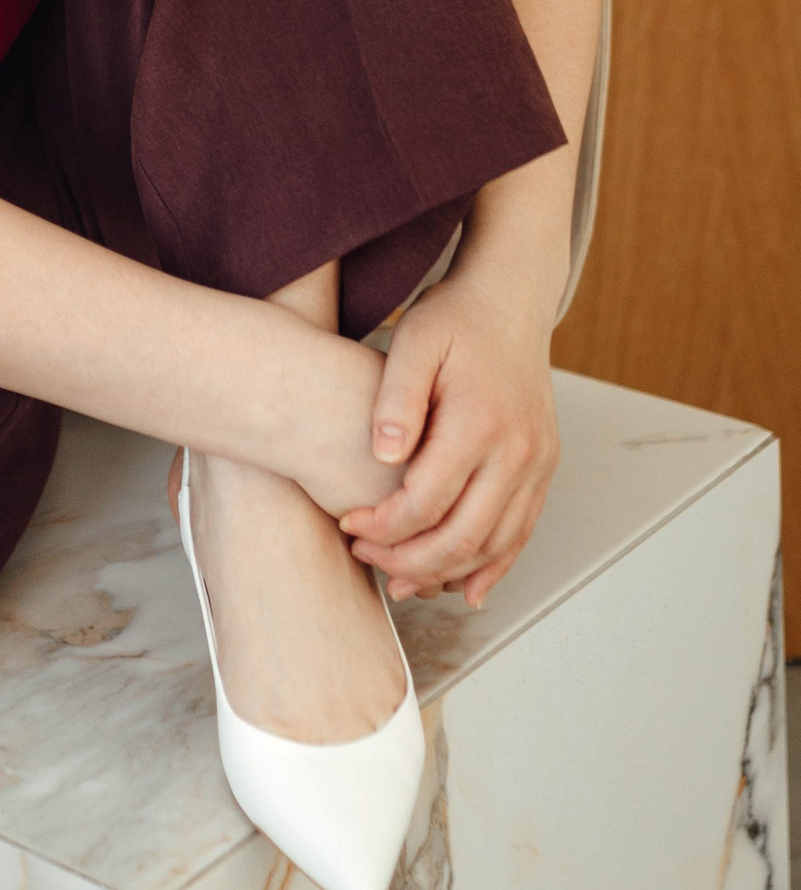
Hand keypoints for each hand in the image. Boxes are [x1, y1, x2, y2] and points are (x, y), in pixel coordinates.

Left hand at [336, 271, 558, 606]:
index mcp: (481, 423)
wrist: (510, 300)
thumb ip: (395, 399)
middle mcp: (518, 451)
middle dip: (407, 561)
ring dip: (445, 573)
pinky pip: (521, 533)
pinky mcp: (543, 468)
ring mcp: (537, 464)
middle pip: (462, 538)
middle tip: (365, 556)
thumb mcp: (412, 342)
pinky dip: (493, 566)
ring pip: (494, 546)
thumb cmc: (455, 320)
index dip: (382, 526)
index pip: (426, 502)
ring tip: (399, 581)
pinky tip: (464, 589)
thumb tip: (383, 456)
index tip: (346, 524)